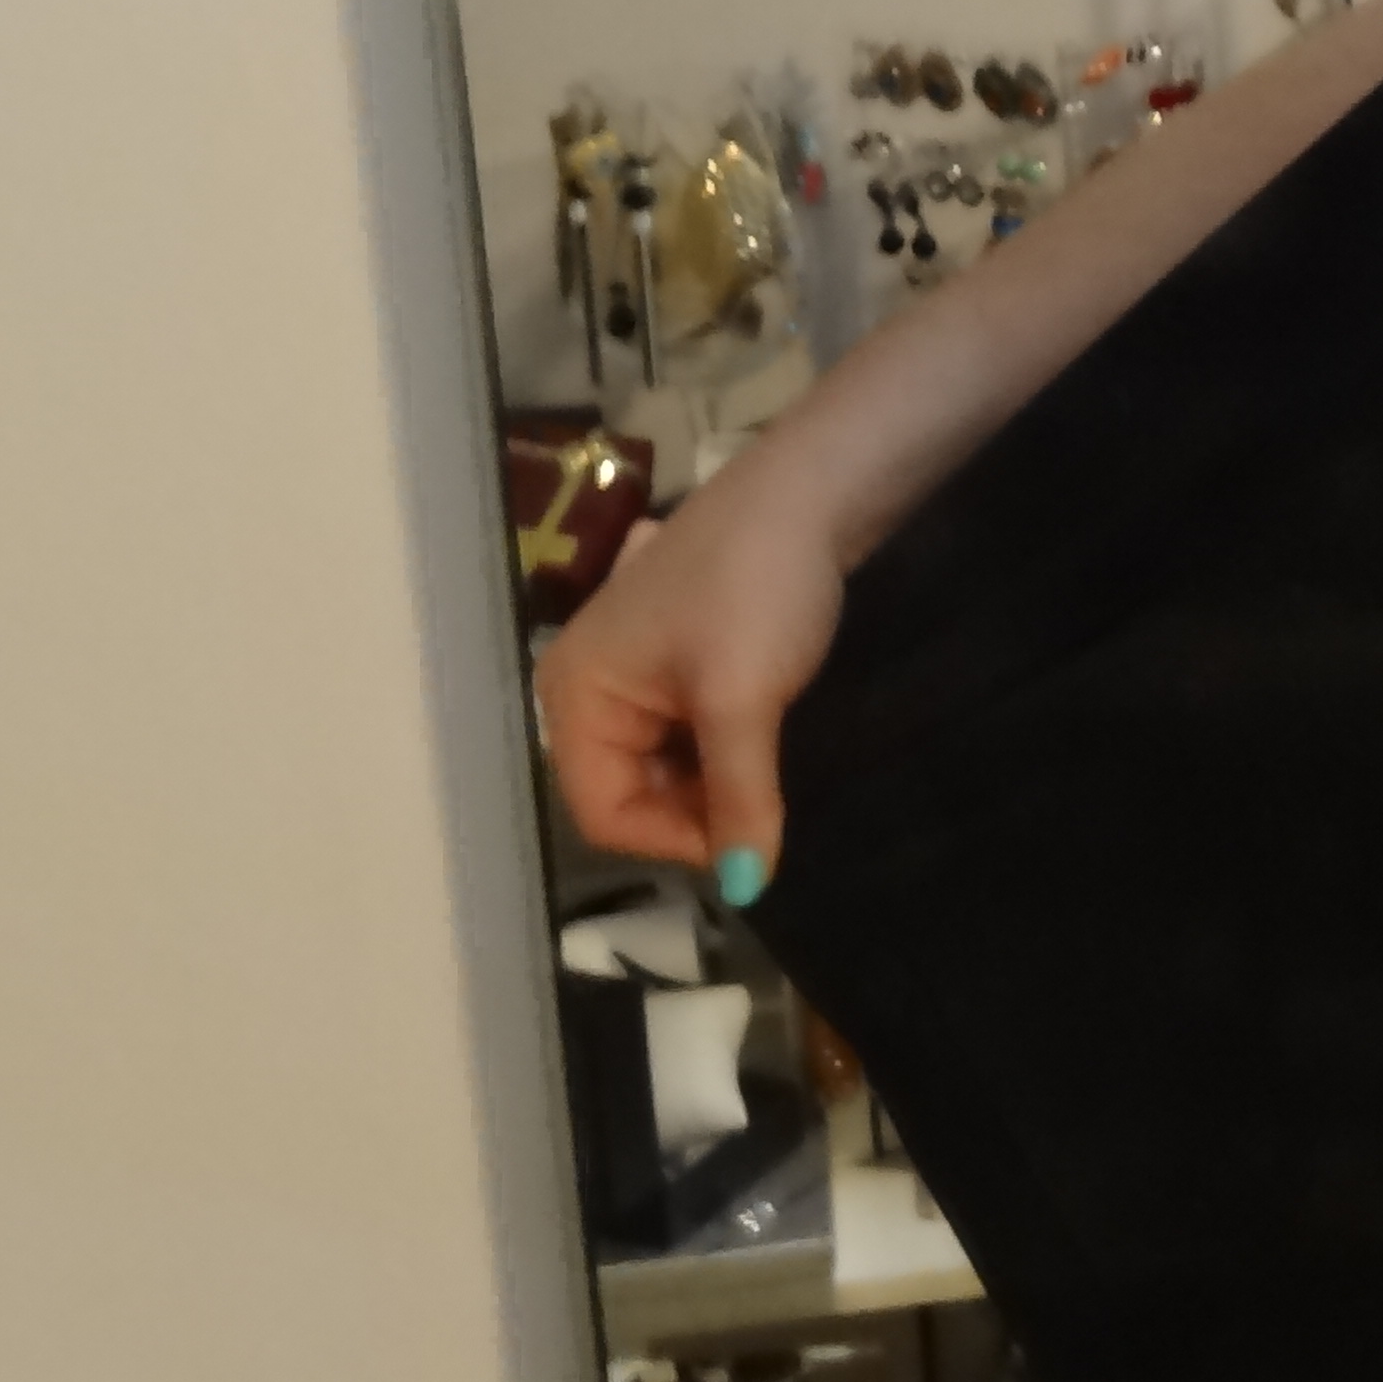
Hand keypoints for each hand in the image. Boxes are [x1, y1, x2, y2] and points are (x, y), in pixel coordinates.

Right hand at [535, 460, 846, 903]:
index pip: (602, 814)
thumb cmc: (755, 591)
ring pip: (663, 770)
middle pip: (628, 795)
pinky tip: (764, 742)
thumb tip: (747, 887)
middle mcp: (584, 688)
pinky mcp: (673, 662)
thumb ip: (739, 797)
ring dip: (715, 785)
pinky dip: (723, 752)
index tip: (749, 842)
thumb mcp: (743, 701)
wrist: (808, 494)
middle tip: (767, 809)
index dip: (674, 841)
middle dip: (694, 814)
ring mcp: (628, 673)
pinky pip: (685, 736)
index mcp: (574, 695)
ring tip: (770, 771)